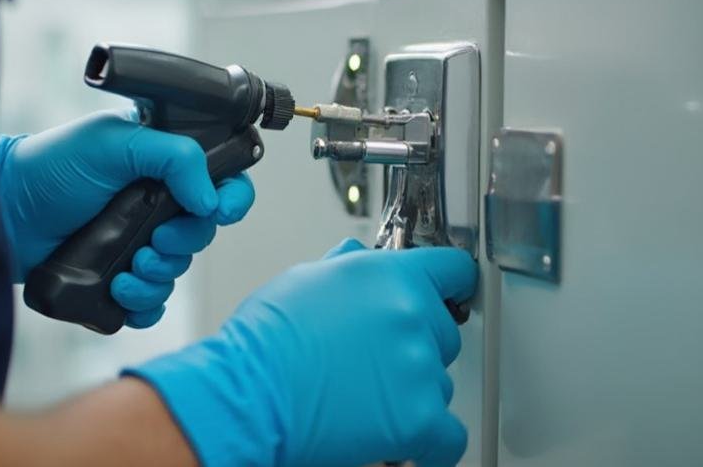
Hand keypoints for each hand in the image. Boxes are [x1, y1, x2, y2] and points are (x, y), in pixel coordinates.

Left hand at [0, 110, 254, 327]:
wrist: (3, 209)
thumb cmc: (52, 166)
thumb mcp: (116, 142)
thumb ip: (174, 156)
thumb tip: (210, 197)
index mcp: (164, 168)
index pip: (221, 182)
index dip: (230, 199)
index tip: (216, 210)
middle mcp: (156, 205)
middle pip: (202, 234)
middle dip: (183, 243)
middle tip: (154, 238)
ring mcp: (136, 243)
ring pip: (176, 271)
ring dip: (159, 277)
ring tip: (128, 269)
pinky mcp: (116, 278)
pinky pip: (150, 304)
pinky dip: (144, 305)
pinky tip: (121, 291)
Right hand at [126, 238, 477, 466]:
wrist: (250, 394)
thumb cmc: (265, 341)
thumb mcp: (304, 279)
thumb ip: (348, 268)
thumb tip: (359, 260)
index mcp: (389, 275)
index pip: (452, 270)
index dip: (451, 285)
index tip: (451, 295)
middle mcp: (411, 314)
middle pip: (444, 332)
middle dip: (416, 346)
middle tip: (373, 360)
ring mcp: (419, 367)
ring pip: (440, 382)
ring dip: (413, 392)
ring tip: (365, 396)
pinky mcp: (418, 418)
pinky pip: (449, 436)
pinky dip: (432, 442)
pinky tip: (410, 441)